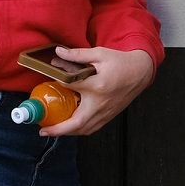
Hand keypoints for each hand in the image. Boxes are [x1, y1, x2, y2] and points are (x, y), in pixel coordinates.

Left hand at [40, 47, 155, 136]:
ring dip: (68, 133)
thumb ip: (77, 54)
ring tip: (54, 130)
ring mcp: (106, 112)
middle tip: (44, 130)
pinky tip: (71, 126)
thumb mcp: (99, 53)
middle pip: (77, 123)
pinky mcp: (109, 116)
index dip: (57, 84)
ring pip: (85, 130)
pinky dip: (79, 130)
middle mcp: (101, 103)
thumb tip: (59, 52)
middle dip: (59, 130)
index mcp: (97, 86)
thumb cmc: (121, 63)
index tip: (47, 84)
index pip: (71, 87)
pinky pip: (92, 128)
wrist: (140, 72)